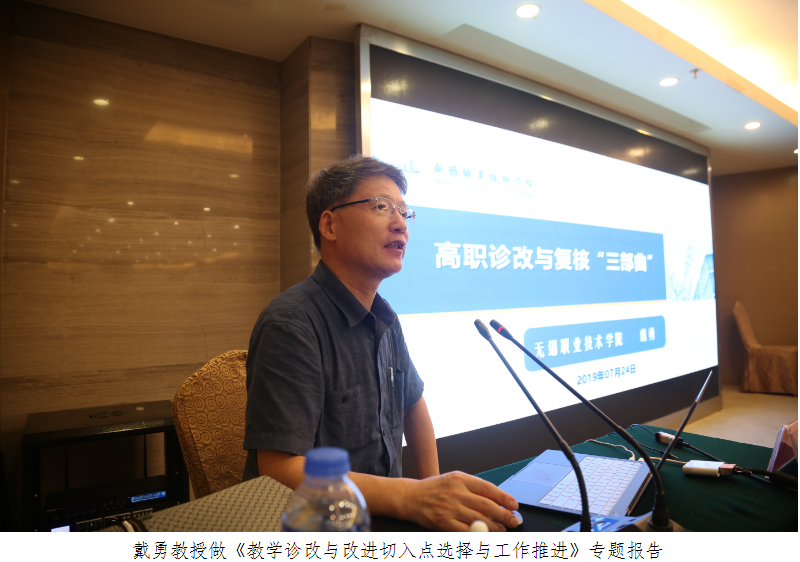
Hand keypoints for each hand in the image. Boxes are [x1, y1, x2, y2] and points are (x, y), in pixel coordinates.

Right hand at [400, 471, 519, 530]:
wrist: (411, 497)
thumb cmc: (435, 489)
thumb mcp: (454, 480)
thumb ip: (474, 488)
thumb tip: (498, 500)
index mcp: (460, 479)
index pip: (488, 488)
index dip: (504, 498)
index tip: (514, 505)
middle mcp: (456, 492)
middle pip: (487, 505)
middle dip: (504, 515)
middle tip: (514, 520)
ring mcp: (449, 508)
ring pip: (479, 520)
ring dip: (495, 527)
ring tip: (503, 530)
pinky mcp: (444, 522)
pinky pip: (466, 531)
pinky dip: (479, 535)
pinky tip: (486, 536)